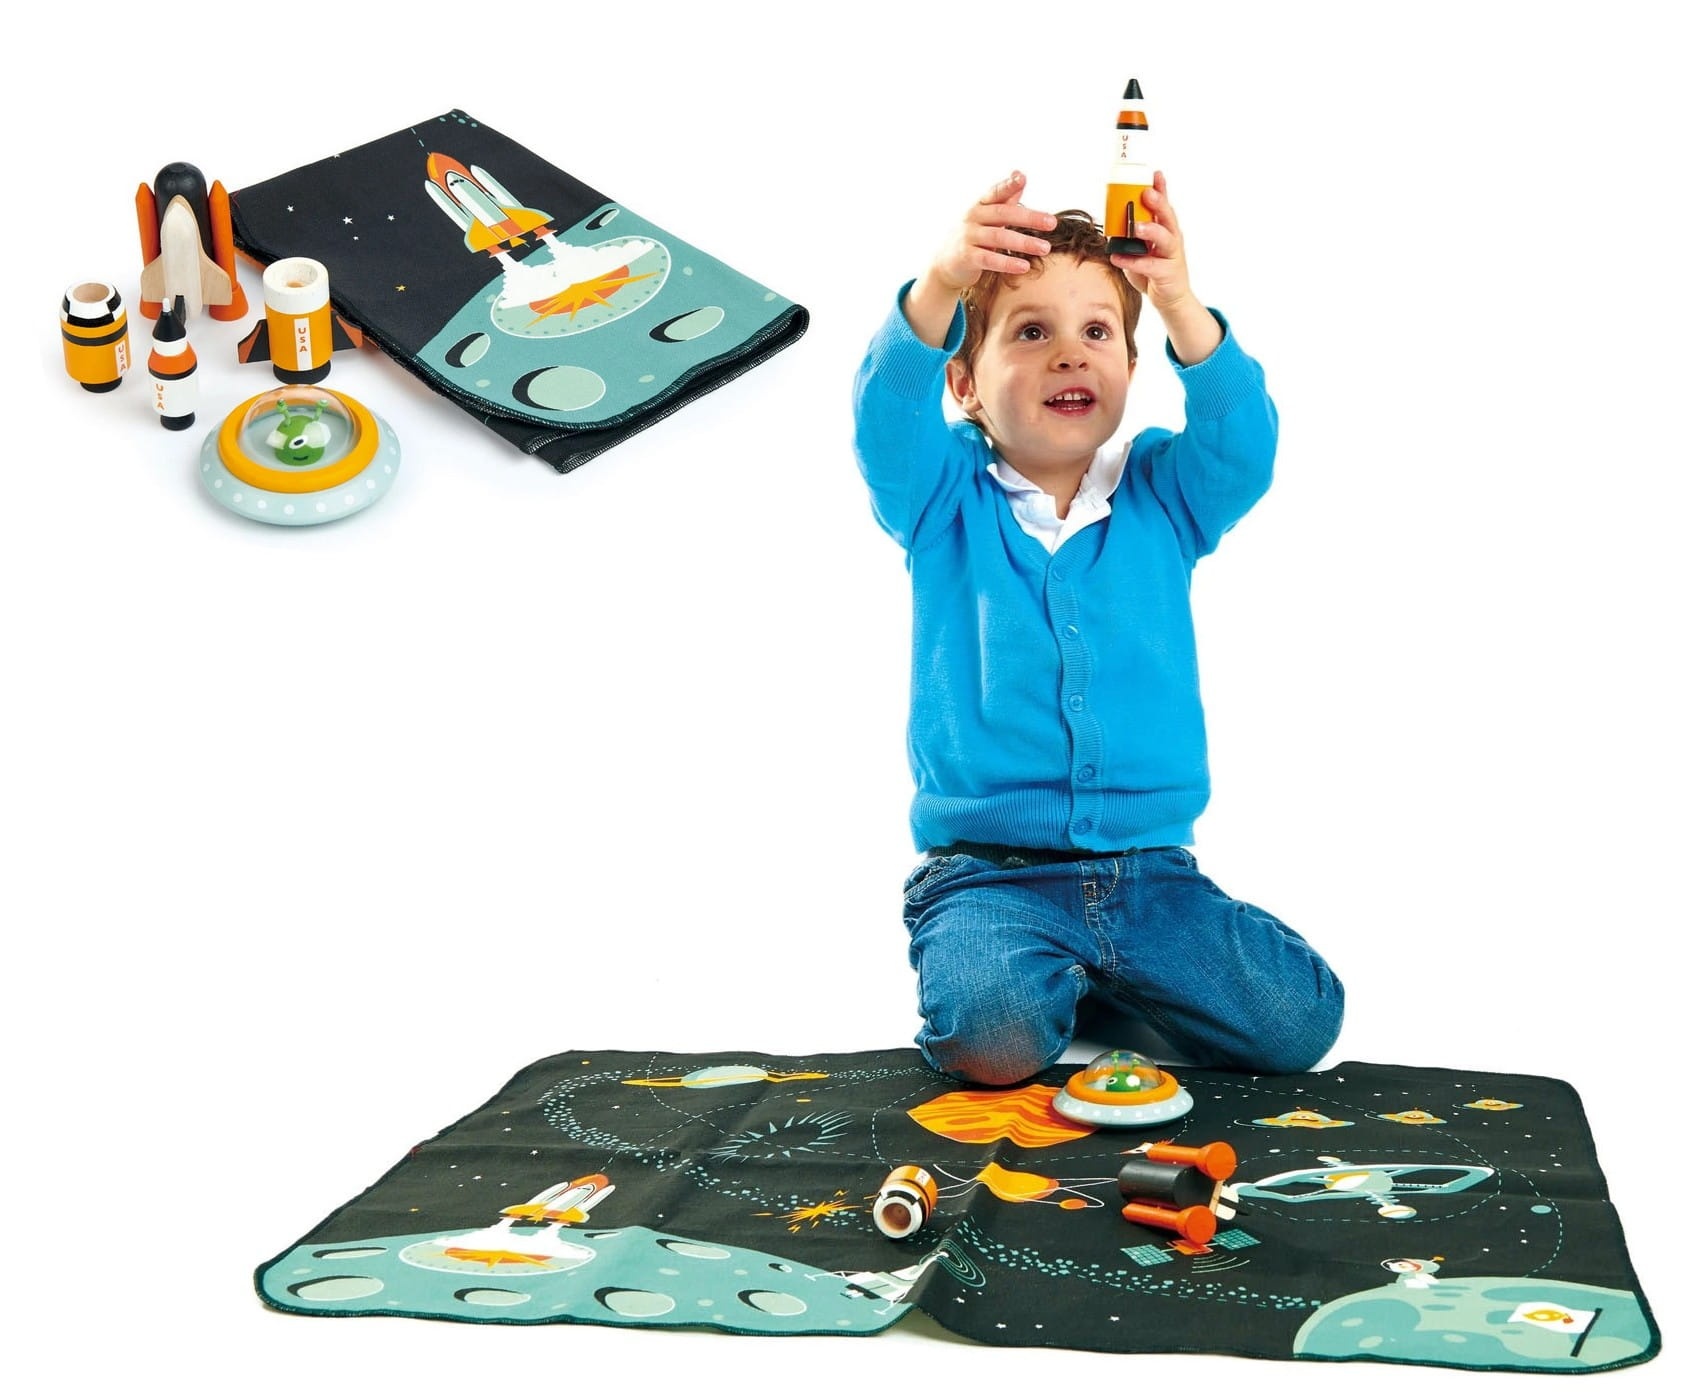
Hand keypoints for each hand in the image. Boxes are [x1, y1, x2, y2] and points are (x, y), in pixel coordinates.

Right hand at [928, 171, 1057, 294]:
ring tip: (1045, 248)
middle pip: (1003, 214)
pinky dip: (1007, 263)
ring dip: (1024, 242)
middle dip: (1029, 217)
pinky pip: (989, 259)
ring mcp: (968, 237)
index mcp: (981, 205)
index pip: (996, 192)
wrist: (945, 263)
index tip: (1022, 177)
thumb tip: (1020, 174)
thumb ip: (1005, 198)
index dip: (1008, 185)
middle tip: (1052, 222)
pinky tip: (1024, 266)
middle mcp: (973, 218)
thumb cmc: (973, 236)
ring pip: (999, 237)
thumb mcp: (987, 216)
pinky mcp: (967, 257)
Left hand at [1109, 172, 1220, 365]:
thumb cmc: (1154, 270)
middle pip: (1168, 216)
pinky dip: (1132, 261)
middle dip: (1158, 203)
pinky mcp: (1167, 273)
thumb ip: (1132, 234)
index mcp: (1167, 229)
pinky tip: (1117, 257)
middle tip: (1146, 193)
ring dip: (1150, 230)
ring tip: (1135, 226)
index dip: (1162, 188)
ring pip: (1165, 238)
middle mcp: (1172, 238)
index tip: (1155, 173)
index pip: (1165, 205)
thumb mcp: (1143, 248)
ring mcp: (1172, 255)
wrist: (1170, 299)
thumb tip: (1110, 217)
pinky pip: (1149, 265)